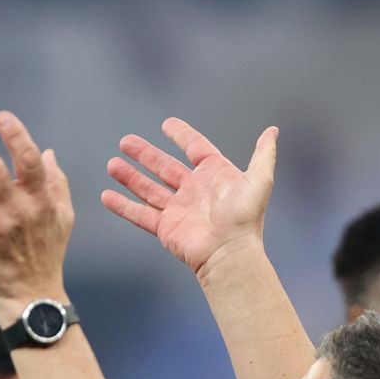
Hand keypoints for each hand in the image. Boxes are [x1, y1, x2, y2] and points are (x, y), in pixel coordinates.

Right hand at [103, 118, 277, 281]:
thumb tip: (272, 131)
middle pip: (164, 166)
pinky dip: (123, 206)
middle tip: (125, 141)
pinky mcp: (165, 227)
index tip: (167, 125)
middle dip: (144, 154)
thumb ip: (263, 154)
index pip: (195, 148)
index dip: (182, 135)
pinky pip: (140, 214)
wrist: (229, 253)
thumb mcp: (259, 180)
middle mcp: (194, 190)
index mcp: (214, 175)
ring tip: (112, 163)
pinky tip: (107, 196)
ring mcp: (178, 209)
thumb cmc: (245, 218)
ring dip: (130, 176)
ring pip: (148, 188)